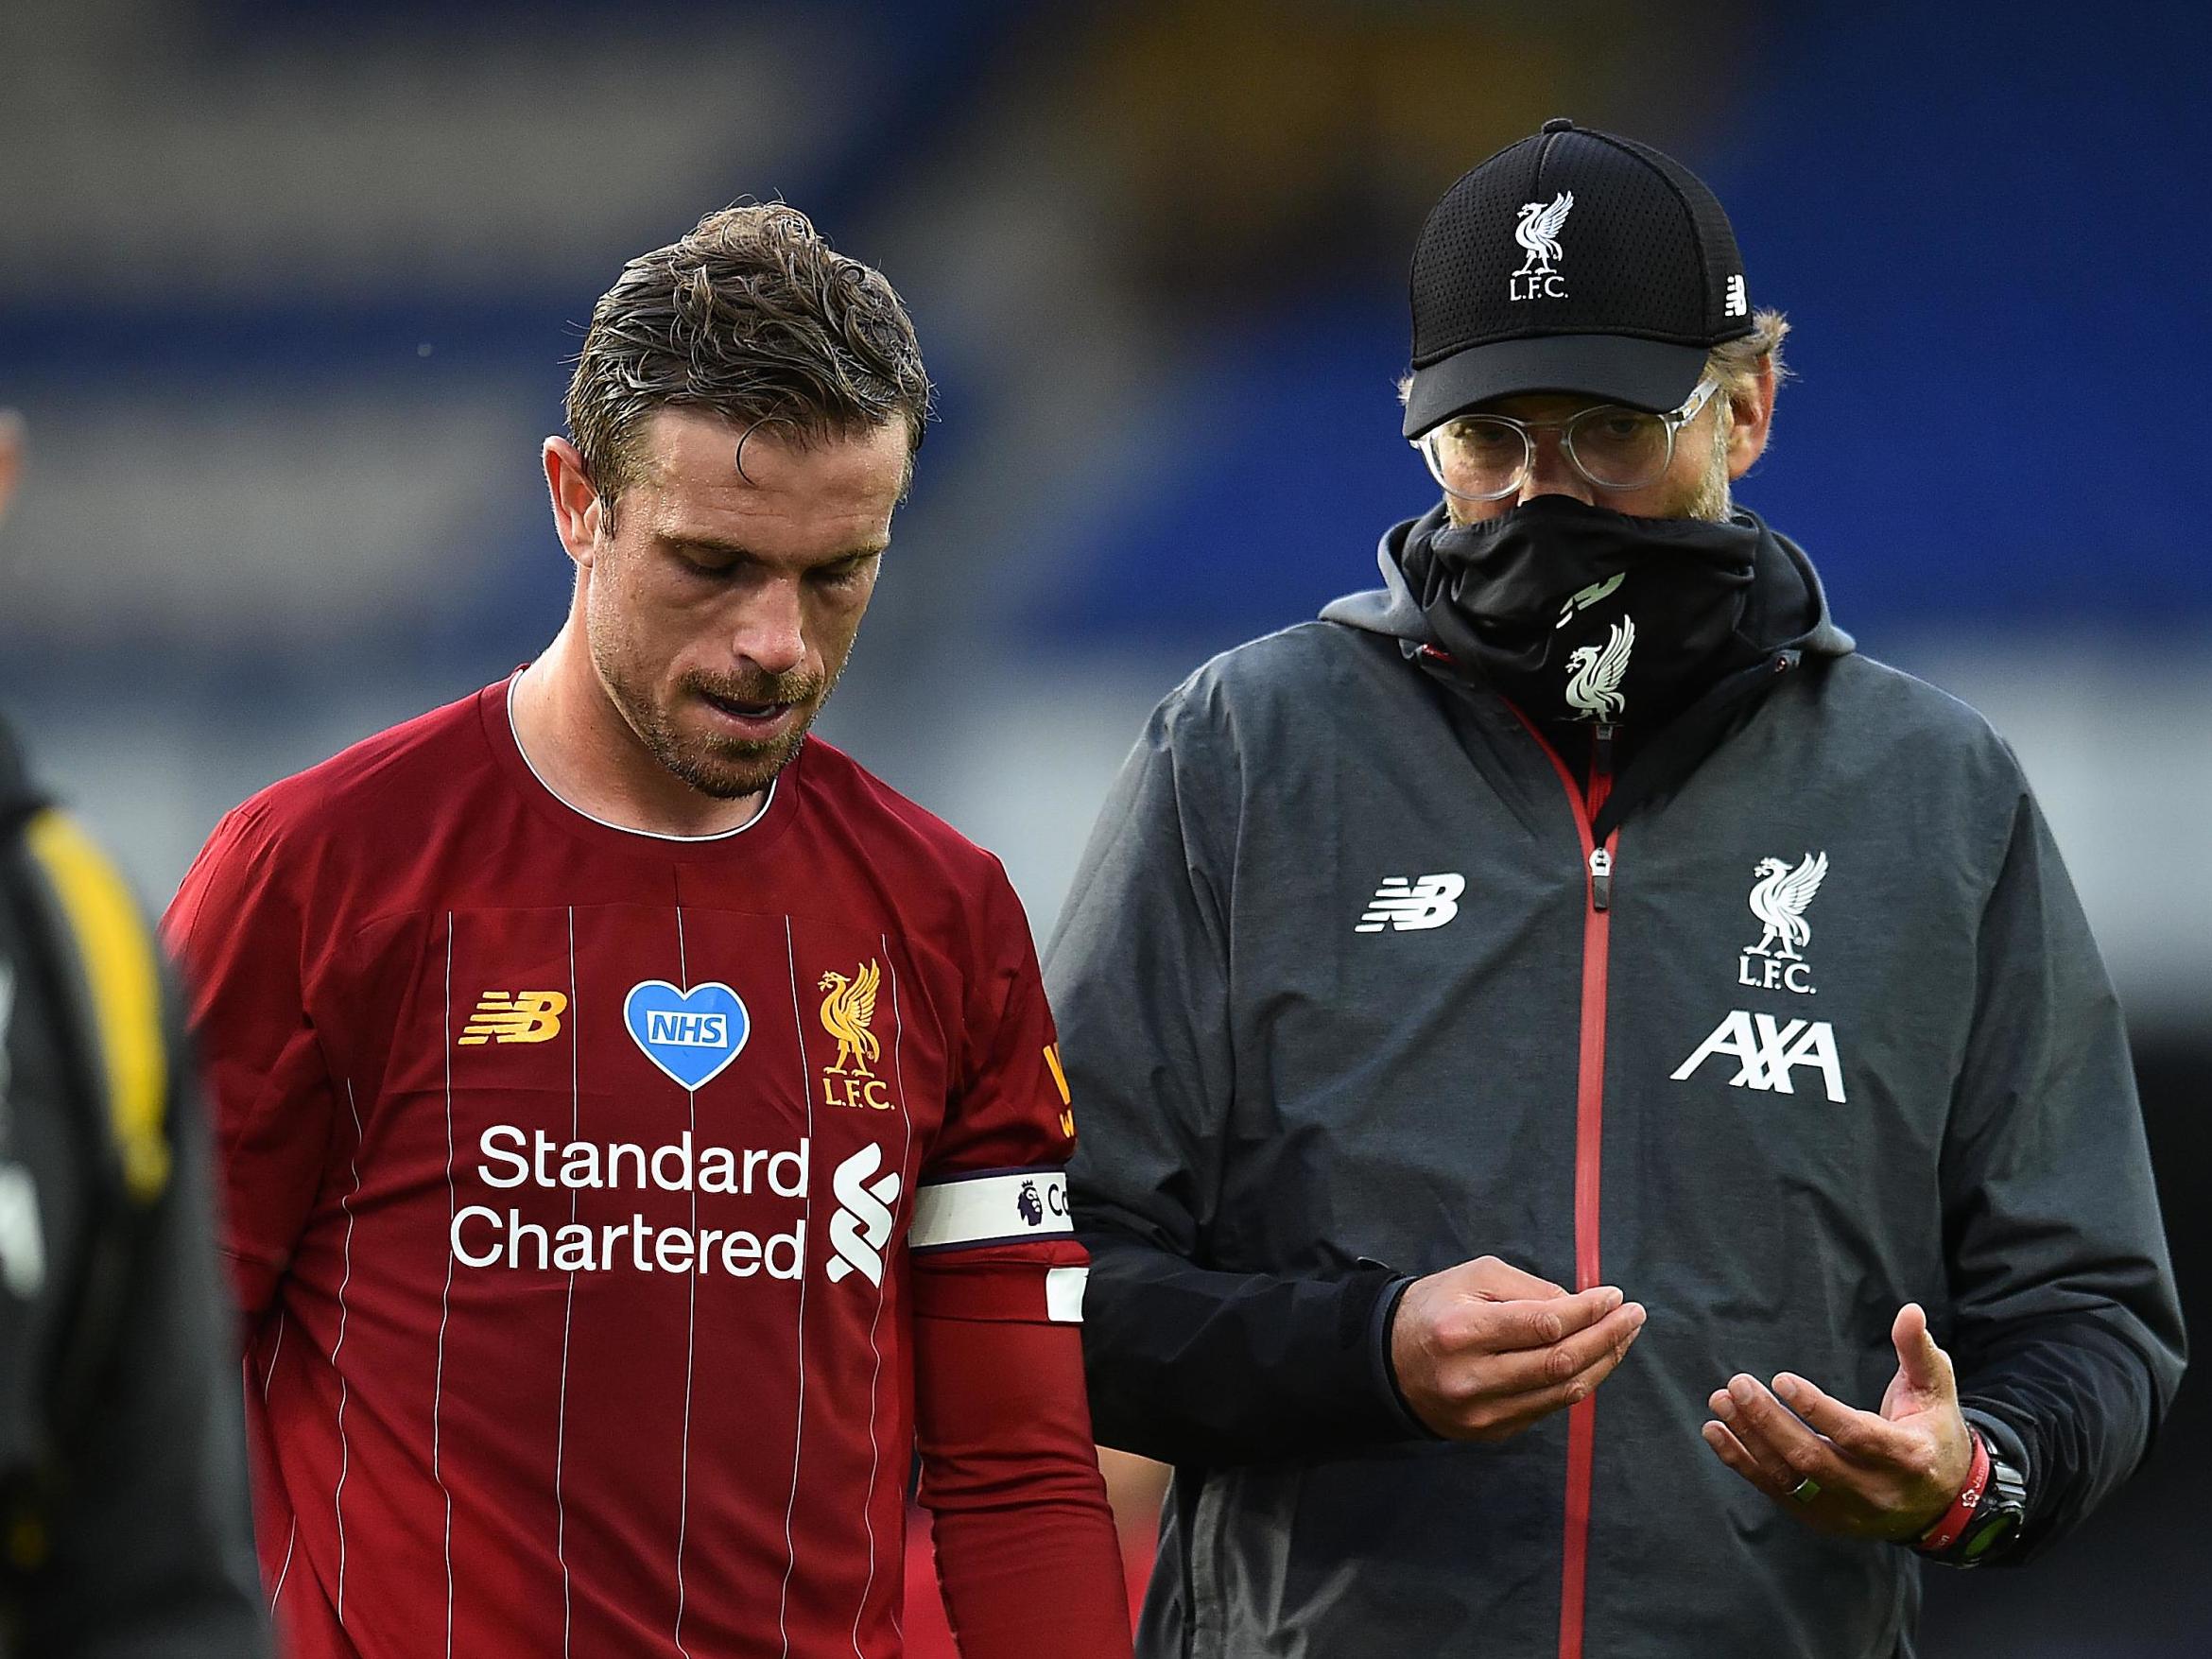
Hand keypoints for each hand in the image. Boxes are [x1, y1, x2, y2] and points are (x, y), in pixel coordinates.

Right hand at [1389, 1255, 1645, 1441]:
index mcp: (1462, 1330)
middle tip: (1634, 1316)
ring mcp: (1482, 1413)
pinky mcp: (1490, 1432)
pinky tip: (1593, 1361)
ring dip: (1602, 1363)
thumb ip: (1528, 1288)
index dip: (1587, 1311)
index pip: (1543, 1324)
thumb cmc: (1435, 1307)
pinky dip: (1577, 1383)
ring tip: (1623, 1337)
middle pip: (1560, 1362)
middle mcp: (1472, 1377)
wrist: (1387, 1362)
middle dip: (1606, 1337)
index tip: (1615, 1296)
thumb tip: (1580, 1307)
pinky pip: (1548, 1408)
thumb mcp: (1472, 1278)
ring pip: (1562, 1392)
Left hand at [1700, 1302, 1974, 1539]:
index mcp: (1909, 1457)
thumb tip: (1909, 1311)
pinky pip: (1775, 1492)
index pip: (1856, 1435)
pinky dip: (1742, 1463)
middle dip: (1770, 1421)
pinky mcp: (1822, 1519)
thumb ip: (1918, 1352)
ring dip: (1749, 1439)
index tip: (1781, 1379)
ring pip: (1789, 1478)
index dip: (1817, 1409)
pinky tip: (1717, 1432)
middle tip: (1738, 1384)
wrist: (1939, 1502)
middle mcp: (1876, 1490)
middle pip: (1813, 1459)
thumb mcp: (1935, 1392)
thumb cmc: (1932, 1433)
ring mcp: (1846, 1510)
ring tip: (1720, 1402)